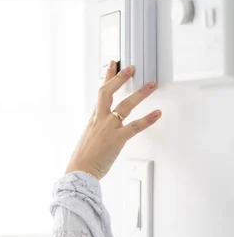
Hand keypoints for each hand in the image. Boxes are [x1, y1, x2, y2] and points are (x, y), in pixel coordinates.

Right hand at [65, 61, 161, 180]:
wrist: (80, 171)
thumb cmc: (83, 159)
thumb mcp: (87, 138)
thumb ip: (96, 128)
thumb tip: (103, 125)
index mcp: (93, 119)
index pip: (100, 93)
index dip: (107, 77)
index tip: (113, 65)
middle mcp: (100, 120)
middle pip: (108, 92)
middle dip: (119, 78)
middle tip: (131, 67)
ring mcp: (108, 128)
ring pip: (124, 106)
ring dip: (140, 94)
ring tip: (151, 85)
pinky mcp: (117, 139)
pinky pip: (135, 126)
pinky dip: (148, 119)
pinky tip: (157, 113)